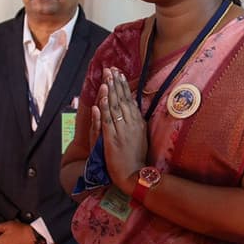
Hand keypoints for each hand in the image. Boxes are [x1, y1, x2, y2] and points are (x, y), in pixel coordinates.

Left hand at [94, 68, 146, 192]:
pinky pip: (108, 120)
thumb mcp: (142, 136)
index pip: (130, 100)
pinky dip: (105, 108)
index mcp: (138, 123)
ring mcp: (122, 131)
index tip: (120, 74)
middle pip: (123, 100)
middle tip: (111, 69)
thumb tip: (135, 108)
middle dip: (116, 83)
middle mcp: (131, 124)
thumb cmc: (137, 158)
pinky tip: (102, 98)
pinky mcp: (112, 139)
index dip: (124, 86)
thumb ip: (138, 122)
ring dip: (111, 90)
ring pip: (115, 107)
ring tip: (107, 76)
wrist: (134, 175)